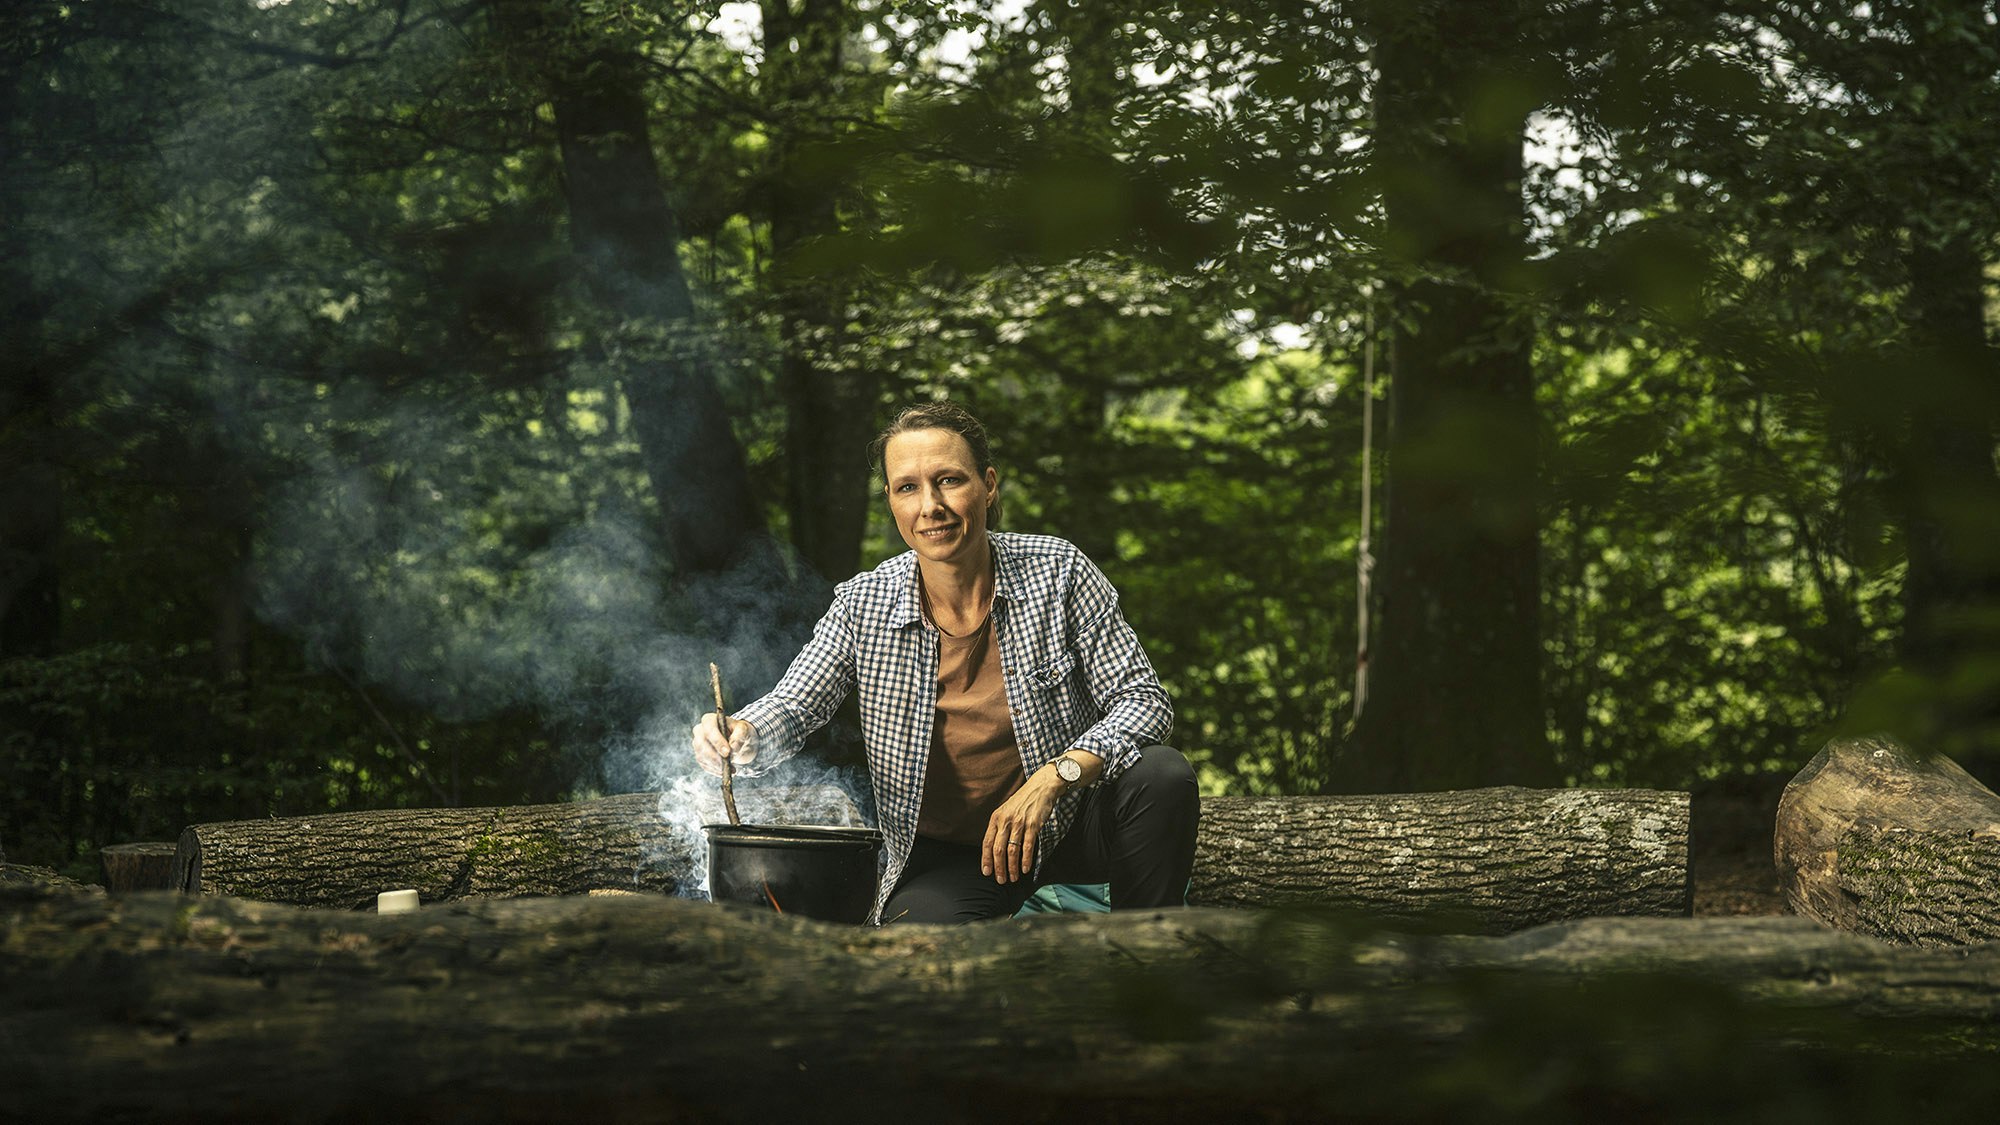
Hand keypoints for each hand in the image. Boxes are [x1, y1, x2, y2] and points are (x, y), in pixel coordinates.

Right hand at [691, 714, 756, 776]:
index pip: (709, 729)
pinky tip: (725, 771)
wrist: (738, 741)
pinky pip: (705, 765)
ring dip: (716, 765)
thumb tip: (733, 748)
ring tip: (731, 769)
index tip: (727, 752)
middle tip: (728, 764)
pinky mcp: (700, 756)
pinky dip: (715, 770)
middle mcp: (699, 731)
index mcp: (709, 720)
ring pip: (702, 757)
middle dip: (715, 756)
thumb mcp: (744, 730)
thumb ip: (739, 736)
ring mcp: (698, 744)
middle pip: (701, 744)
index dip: (717, 741)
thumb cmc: (739, 732)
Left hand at [982, 765, 1066, 883]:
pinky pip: (1027, 846)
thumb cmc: (1022, 801)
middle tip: (1001, 880)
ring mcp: (1019, 822)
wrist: (1040, 787)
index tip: (987, 872)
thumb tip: (993, 848)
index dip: (986, 859)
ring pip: (1012, 851)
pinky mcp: (1033, 825)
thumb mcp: (1005, 810)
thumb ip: (999, 827)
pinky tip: (1025, 869)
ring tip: (1013, 878)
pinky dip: (1026, 860)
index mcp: (996, 818)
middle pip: (998, 850)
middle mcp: (1005, 820)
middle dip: (999, 868)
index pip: (987, 842)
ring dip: (1012, 867)